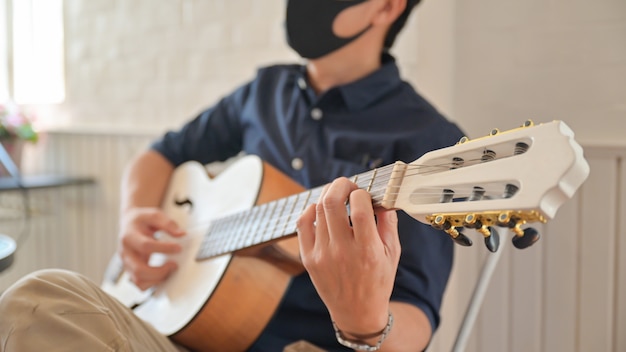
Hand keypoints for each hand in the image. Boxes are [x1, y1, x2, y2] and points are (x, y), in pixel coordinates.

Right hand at [118, 207, 185, 289]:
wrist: (130, 223)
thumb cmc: (141, 220)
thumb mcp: (154, 215)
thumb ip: (168, 224)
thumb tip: (181, 234)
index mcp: (129, 236)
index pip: (146, 246)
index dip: (164, 249)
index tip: (178, 248)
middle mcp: (126, 252)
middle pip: (139, 270)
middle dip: (160, 271)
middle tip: (174, 265)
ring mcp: (127, 263)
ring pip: (138, 281)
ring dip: (157, 279)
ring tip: (169, 270)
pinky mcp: (131, 270)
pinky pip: (140, 284)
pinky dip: (152, 283)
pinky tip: (162, 274)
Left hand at [296, 177, 400, 335]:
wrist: (356, 312)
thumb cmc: (378, 281)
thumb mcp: (393, 253)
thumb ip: (389, 222)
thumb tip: (383, 196)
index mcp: (367, 250)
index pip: (360, 208)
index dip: (361, 193)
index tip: (364, 194)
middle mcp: (342, 251)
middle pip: (332, 203)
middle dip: (340, 184)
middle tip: (348, 185)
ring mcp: (322, 255)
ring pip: (317, 210)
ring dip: (328, 196)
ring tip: (338, 198)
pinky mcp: (309, 259)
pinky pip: (302, 224)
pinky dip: (310, 210)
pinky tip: (321, 210)